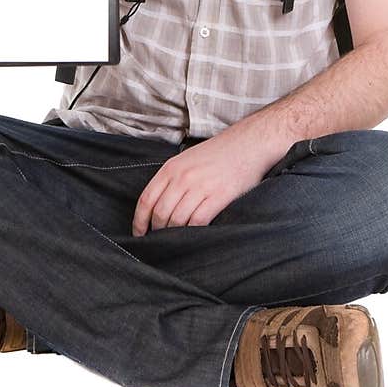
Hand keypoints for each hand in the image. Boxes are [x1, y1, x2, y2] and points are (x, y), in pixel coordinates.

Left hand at [131, 114, 292, 234]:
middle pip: (160, 213)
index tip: (139, 234)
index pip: (146, 199)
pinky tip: (194, 236)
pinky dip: (193, 233)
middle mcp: (182, 177)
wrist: (248, 144)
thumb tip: (158, 206)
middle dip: (157, 231)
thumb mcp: (187, 159)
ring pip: (177, 220)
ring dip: (174, 235)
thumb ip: (172, 179)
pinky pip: (198, 222)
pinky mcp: (218, 197)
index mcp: (171, 168)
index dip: (139, 221)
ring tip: (176, 242)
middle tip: (159, 241)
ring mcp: (200, 187)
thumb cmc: (218, 154)